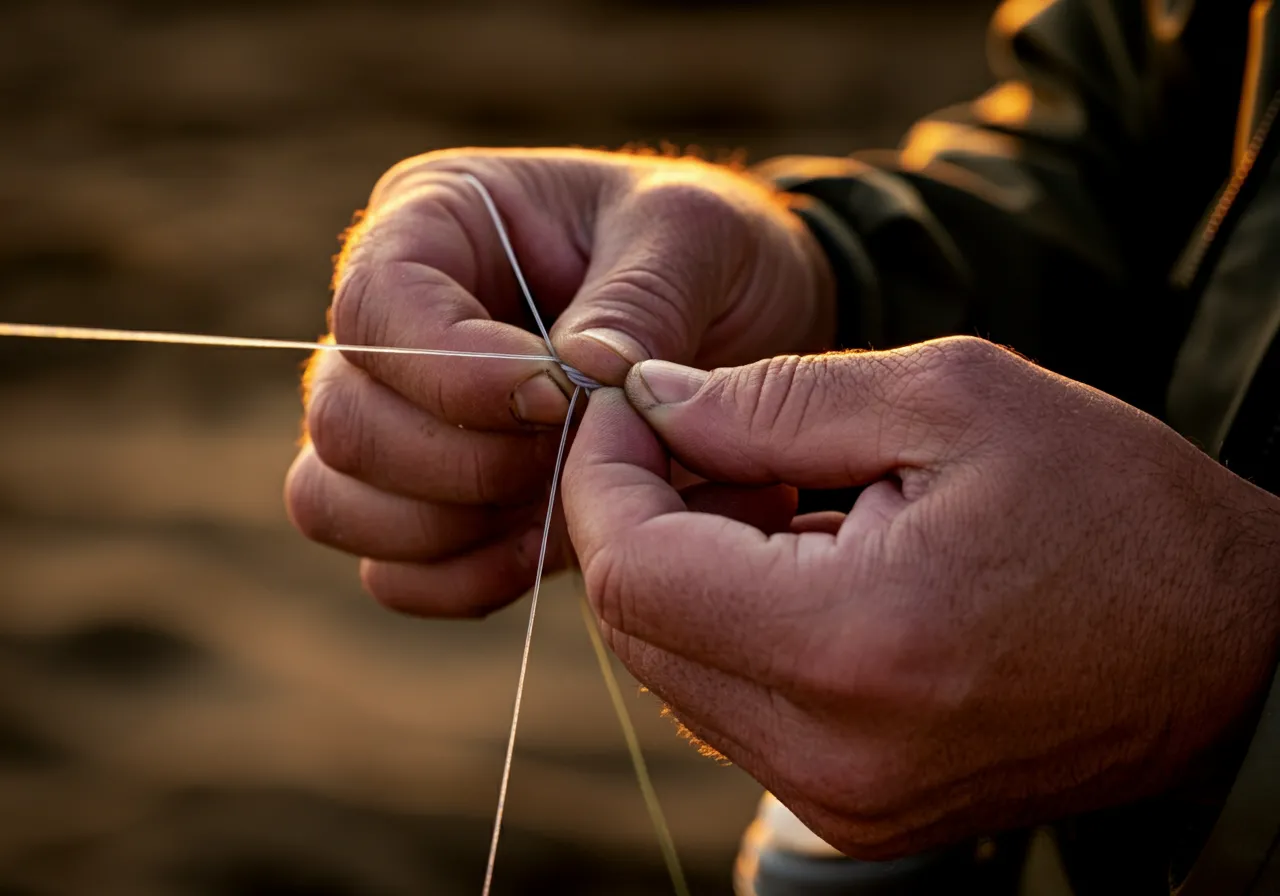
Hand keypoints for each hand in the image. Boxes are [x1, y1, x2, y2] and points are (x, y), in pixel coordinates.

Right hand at [284, 148, 834, 615]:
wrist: (732, 324)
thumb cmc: (703, 251)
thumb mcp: (694, 236)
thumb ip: (638, 299)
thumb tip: (577, 373)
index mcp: (432, 219)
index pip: (375, 305)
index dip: (454, 372)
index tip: (560, 399)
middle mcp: (391, 324)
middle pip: (345, 418)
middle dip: (468, 463)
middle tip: (581, 454)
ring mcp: (396, 419)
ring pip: (338, 502)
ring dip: (455, 527)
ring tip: (570, 501)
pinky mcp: (426, 503)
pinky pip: (393, 572)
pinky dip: (465, 578)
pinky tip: (552, 549)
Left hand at [563, 337, 1279, 858]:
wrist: (1228, 643)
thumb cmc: (1110, 502)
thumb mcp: (947, 397)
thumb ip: (771, 399)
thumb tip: (648, 403)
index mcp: (855, 645)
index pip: (633, 575)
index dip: (602, 478)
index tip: (624, 409)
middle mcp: (834, 755)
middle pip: (637, 629)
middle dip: (637, 516)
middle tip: (701, 437)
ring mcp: (842, 802)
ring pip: (672, 670)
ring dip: (683, 569)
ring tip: (768, 493)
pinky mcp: (855, 813)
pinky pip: (730, 708)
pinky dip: (727, 623)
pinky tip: (793, 560)